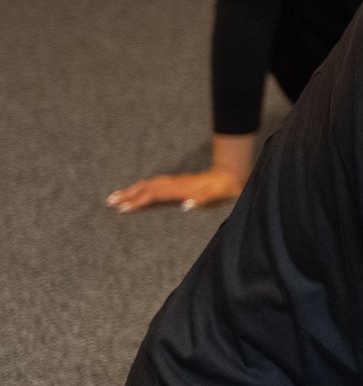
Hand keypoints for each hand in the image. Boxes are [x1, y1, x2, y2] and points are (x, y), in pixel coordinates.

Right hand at [109, 167, 245, 212]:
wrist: (231, 176)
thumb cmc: (223, 189)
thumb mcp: (216, 196)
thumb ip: (201, 200)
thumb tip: (186, 206)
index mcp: (180, 189)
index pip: (153, 195)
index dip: (138, 201)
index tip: (123, 209)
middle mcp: (173, 184)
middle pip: (145, 188)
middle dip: (127, 195)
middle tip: (109, 202)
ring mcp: (174, 183)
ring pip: (147, 185)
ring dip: (131, 190)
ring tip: (114, 197)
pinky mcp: (176, 184)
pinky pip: (153, 185)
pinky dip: (140, 188)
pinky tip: (134, 192)